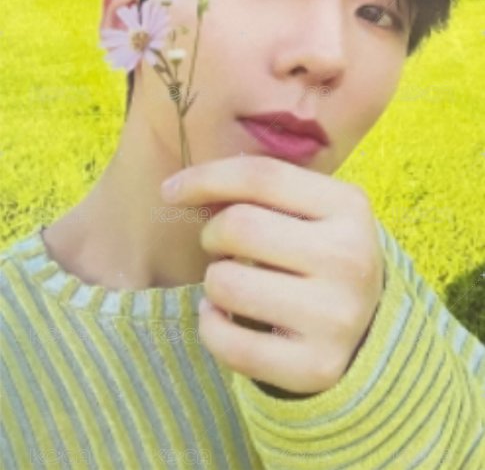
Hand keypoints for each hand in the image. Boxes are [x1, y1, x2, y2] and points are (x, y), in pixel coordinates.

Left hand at [161, 156, 384, 396]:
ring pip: (226, 284)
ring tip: (234, 283)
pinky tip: (224, 317)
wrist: (368, 327)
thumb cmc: (320, 254)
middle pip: (238, 227)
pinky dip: (211, 326)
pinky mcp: (316, 367)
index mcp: (348, 207)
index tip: (170, 190)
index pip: (260, 176)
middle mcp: (349, 259)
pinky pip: (228, 343)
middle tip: (221, 248)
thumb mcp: (311, 210)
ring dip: (213, 281)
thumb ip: (261, 191)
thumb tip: (183, 186)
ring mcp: (336, 316)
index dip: (205, 178)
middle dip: (212, 235)